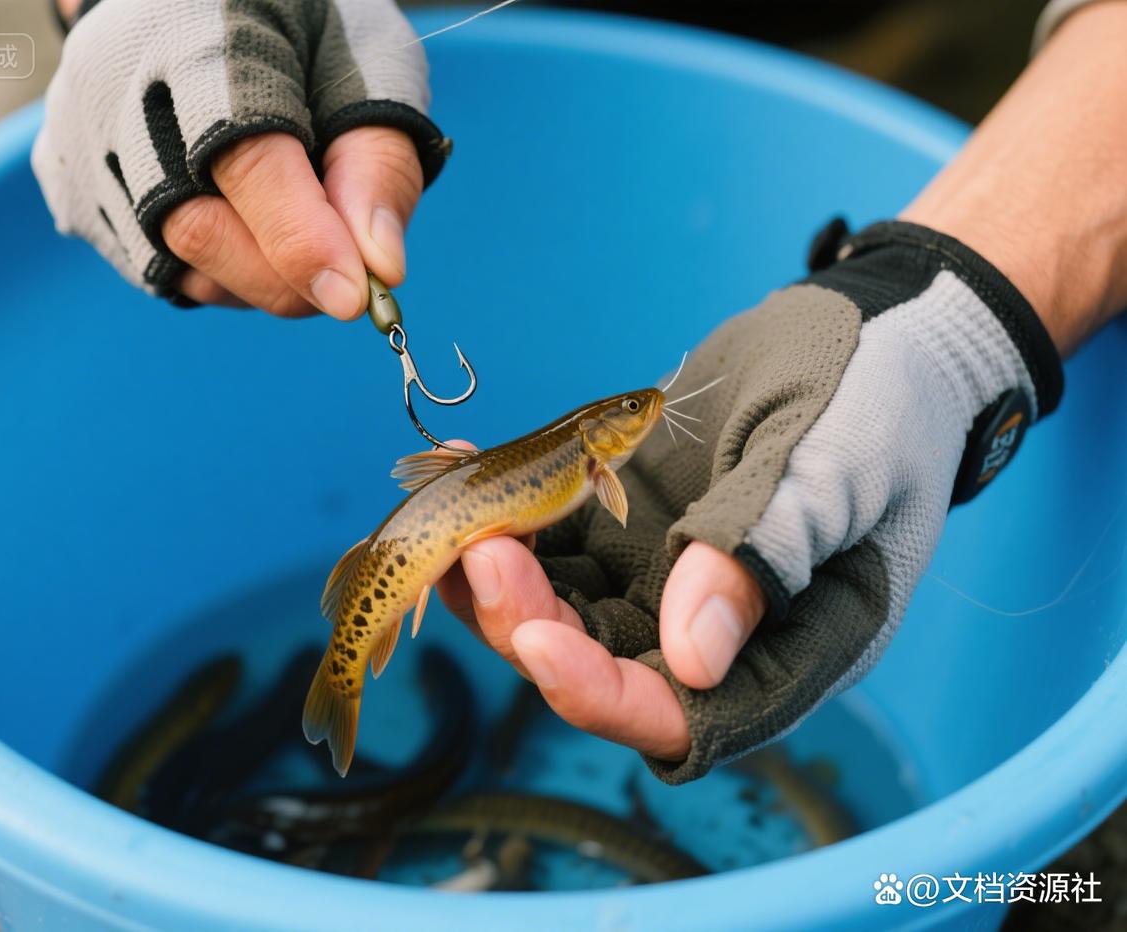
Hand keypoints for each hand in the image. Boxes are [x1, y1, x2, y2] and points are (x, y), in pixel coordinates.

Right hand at [32, 0, 449, 313]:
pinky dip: (223, 274)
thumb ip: (377, 166)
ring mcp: (82, 139)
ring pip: (180, 266)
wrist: (204, 7)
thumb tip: (378, 270)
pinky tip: (248, 223)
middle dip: (288, 276)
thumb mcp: (367, 70)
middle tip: (347, 280)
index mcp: (202, 32)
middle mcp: (117, 84)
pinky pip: (159, 273)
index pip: (246, 161)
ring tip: (298, 228)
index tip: (355, 297)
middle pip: (201, 230)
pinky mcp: (73, 186)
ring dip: (258, 279)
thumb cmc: (303, 33)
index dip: (302, 240)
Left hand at [440, 220, 1063, 784]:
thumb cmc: (883, 398)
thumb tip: (693, 655)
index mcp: (793, 649)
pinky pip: (552, 539)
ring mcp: (664, 578)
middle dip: (524, 619)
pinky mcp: (628, 524)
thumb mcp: (840, 467)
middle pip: (598, 664)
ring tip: (446, 512)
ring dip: (494, 573)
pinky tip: (461, 464)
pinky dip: (503, 511)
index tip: (536, 640)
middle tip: (474, 544)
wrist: (880, 331)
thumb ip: (768, 551)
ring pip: (558, 608)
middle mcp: (717, 633)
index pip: (684, 714)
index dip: (601, 694)